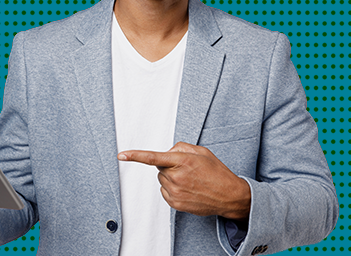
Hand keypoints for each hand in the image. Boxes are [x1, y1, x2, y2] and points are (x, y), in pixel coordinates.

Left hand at [118, 142, 250, 220]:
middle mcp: (177, 177)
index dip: (135, 156)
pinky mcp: (175, 203)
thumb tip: (167, 152)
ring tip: (190, 180)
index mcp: (183, 161)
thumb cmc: (216, 172)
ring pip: (162, 180)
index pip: (153, 157)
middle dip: (169, 166)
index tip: (121, 155)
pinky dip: (173, 189)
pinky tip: (188, 189)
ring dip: (171, 178)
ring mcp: (176, 192)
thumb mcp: (202, 152)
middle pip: (160, 168)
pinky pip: (165, 191)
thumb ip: (181, 147)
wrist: (229, 196)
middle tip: (188, 169)